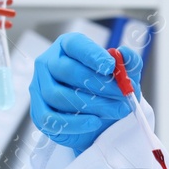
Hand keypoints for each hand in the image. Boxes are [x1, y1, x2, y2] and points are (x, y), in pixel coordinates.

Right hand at [29, 33, 143, 154]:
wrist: (102, 118)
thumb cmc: (110, 91)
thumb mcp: (126, 75)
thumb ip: (130, 62)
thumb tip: (124, 53)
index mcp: (68, 46)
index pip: (75, 45)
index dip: (92, 55)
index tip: (110, 66)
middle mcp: (49, 63)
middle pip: (68, 71)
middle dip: (99, 85)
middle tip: (122, 95)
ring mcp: (39, 87)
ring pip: (59, 95)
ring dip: (92, 105)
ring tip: (115, 110)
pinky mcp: (38, 111)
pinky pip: (50, 118)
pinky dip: (75, 123)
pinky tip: (94, 122)